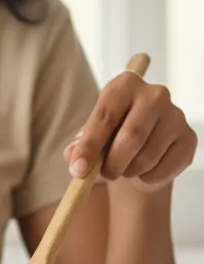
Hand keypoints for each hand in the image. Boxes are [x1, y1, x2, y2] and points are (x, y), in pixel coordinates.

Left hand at [64, 72, 196, 191]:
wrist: (141, 150)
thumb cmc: (110, 139)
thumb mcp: (89, 140)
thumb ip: (77, 149)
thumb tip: (75, 159)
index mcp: (125, 85)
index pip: (105, 116)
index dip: (90, 146)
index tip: (78, 169)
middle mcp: (154, 94)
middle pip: (131, 137)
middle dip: (112, 164)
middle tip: (105, 174)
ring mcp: (176, 115)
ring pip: (147, 157)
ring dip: (130, 172)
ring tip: (125, 168)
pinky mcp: (188, 138)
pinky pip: (164, 169)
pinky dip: (148, 179)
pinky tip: (145, 170)